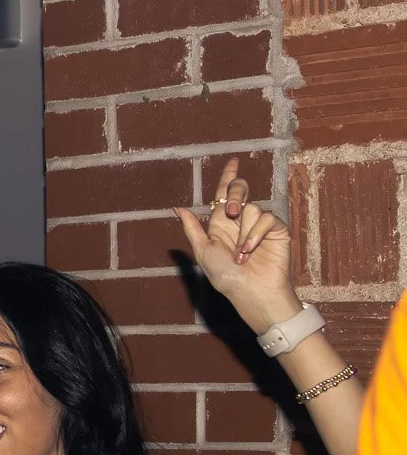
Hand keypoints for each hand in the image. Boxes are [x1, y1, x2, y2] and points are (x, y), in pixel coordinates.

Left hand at [172, 158, 300, 334]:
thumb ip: (192, 228)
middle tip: (232, 212)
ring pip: (251, 208)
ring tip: (241, 255)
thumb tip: (177, 207)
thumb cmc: (226, 277)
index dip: (228, 177)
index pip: (224, 194)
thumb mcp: (203, 251)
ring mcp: (259, 225)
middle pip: (239, 191)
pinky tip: (251, 252)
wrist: (251, 292)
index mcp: (221, 224)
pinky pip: (266, 219)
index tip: (233, 162)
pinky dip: (255, 235)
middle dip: (235, 194)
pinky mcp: (277, 230)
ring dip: (243, 233)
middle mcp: (241, 221)